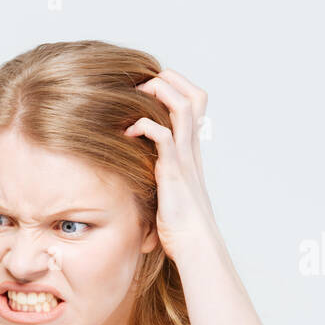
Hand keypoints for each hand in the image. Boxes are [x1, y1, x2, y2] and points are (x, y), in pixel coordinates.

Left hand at [124, 68, 220, 261]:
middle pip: (193, 96)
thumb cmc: (180, 223)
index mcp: (192, 149)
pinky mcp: (173, 171)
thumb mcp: (170, 189)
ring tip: (136, 98)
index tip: (150, 86)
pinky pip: (163, 136)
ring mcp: (184, 158)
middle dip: (169, 81)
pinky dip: (145, 126)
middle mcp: (192, 148)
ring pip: (181, 107)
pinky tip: (128, 133)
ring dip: (158, 94)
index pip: (195, 102)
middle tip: (141, 84)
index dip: (177, 86)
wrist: (194, 243)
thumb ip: (161, 172)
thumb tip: (140, 168)